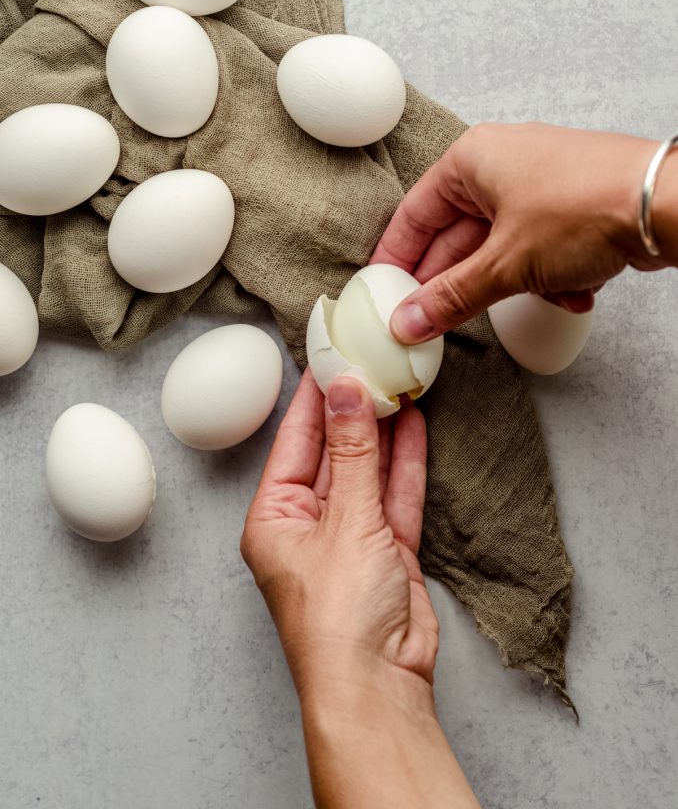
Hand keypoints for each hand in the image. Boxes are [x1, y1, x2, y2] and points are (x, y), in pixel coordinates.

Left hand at [241, 369, 436, 699]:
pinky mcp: (386, 553)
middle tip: (370, 361)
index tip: (329, 355)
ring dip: (382, 432)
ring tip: (397, 383)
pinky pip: (394, 497)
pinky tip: (413, 427)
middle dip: (352, 410)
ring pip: (367, 471)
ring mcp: (349, 539)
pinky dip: (405, 464)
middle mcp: (308, 525)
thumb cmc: (338, 617)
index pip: (295, 440)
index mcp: (274, 517)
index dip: (313, 397)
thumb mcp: (346, 520)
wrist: (377, 685)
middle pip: (332, 453)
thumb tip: (347, 391)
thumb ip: (354, 452)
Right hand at [372, 121, 672, 342]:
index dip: (397, 259)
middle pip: (457, 236)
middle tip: (438, 319)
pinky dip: (549, 276)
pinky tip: (571, 290)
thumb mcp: (506, 263)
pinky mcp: (569, 207)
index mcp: (472, 160)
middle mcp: (501, 165)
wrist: (667, 205)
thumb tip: (410, 320)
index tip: (383, 294)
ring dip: (515, 283)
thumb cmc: (587, 206)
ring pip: (501, 249)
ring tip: (535, 296)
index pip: (415, 214)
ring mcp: (538, 185)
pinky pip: (538, 250)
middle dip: (460, 282)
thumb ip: (452, 297)